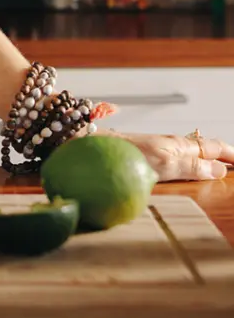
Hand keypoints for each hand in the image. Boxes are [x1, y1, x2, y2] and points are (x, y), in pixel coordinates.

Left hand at [101, 128, 233, 181]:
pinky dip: (191, 165)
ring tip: (219, 170)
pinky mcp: (149, 157)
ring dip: (208, 160)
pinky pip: (178, 160)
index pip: (215, 147)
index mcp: (181, 145)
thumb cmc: (128, 156)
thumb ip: (193, 167)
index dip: (232, 155)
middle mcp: (173, 145)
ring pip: (192, 153)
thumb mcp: (166, 164)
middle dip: (223, 157)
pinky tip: (187, 172)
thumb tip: (220, 169)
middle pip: (205, 149)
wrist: (96, 148)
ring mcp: (160, 150)